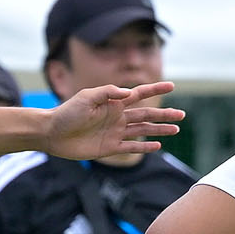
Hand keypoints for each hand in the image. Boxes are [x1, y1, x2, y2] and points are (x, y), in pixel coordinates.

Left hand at [42, 81, 183, 159]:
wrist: (52, 133)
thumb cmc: (67, 112)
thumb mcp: (86, 97)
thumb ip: (108, 93)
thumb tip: (129, 93)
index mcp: (113, 102)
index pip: (139, 94)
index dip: (156, 89)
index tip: (172, 85)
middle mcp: (117, 116)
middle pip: (146, 114)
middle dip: (164, 114)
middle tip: (182, 115)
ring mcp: (115, 132)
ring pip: (143, 130)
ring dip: (159, 130)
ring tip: (176, 130)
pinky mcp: (109, 148)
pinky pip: (131, 147)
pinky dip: (144, 147)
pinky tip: (157, 146)